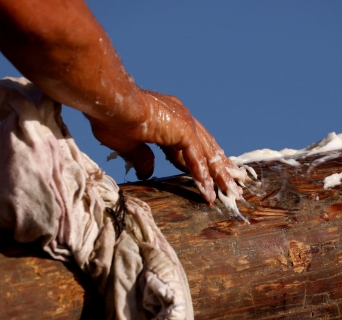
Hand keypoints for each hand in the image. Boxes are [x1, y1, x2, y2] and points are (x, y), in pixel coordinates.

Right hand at [89, 90, 243, 204]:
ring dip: (219, 176)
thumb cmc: (111, 117)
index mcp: (170, 118)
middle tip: (233, 184)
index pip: (191, 144)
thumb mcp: (129, 145)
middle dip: (220, 168)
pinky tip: (209, 193)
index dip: (200, 163)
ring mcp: (184, 123)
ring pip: (207, 155)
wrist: (109, 103)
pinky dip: (203, 177)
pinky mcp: (183, 131)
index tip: (208, 178)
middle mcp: (181, 117)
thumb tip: (147, 172)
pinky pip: (197, 160)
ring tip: (231, 193)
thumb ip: (142, 157)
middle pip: (207, 148)